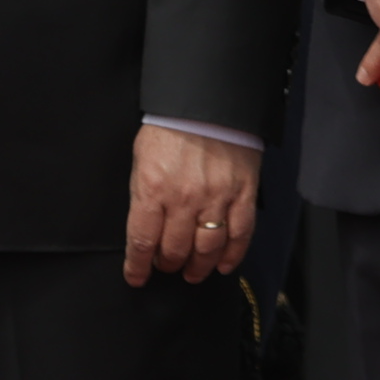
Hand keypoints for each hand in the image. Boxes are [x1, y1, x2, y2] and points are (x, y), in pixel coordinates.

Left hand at [124, 125, 260, 285]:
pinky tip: (224, 265)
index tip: (137, 278)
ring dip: (199, 267)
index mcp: (152, 190)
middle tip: (167, 267)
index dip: (138, 267)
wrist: (207, 102)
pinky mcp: (243, 194)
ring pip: (208, 249)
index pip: (142, 242)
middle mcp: (184, 199)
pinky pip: (240, 234)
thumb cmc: (169, 129)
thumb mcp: (141, 161)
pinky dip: (232, 256)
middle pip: (175, 250)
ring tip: (193, 273)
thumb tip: (143, 230)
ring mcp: (216, 198)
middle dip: (168, 265)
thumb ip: (143, 197)